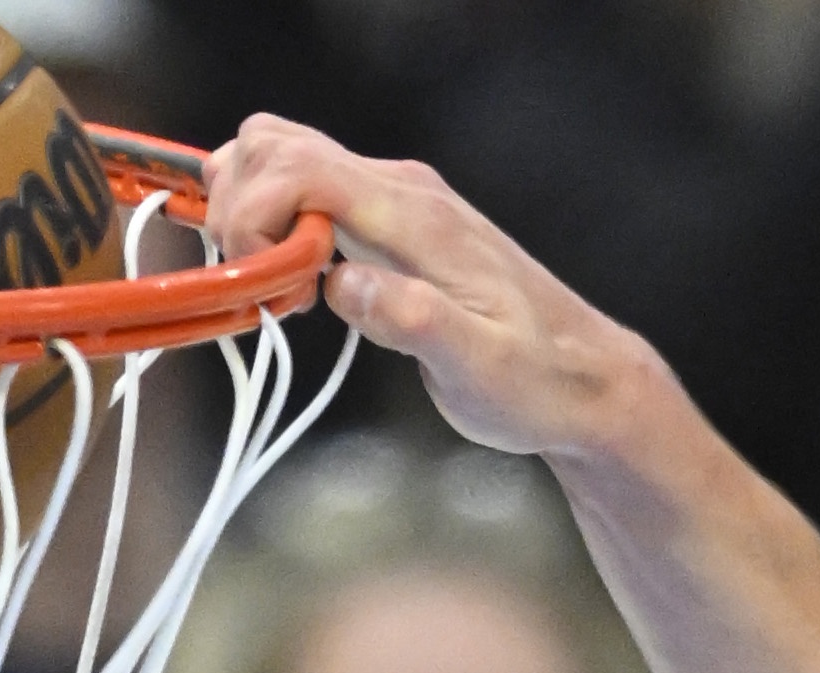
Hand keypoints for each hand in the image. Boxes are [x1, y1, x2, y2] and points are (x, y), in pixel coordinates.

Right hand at [202, 119, 671, 464]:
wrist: (582, 379)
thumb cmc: (533, 380)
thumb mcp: (476, 367)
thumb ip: (411, 320)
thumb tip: (342, 285)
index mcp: (414, 215)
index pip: (298, 166)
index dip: (251, 213)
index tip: (261, 283)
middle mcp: (398, 190)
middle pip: (275, 144)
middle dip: (238, 207)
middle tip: (259, 285)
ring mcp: (392, 202)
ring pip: (282, 159)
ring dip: (249, 211)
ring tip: (275, 286)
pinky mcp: (386, 223)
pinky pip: (305, 192)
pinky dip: (271, 222)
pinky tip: (294, 283)